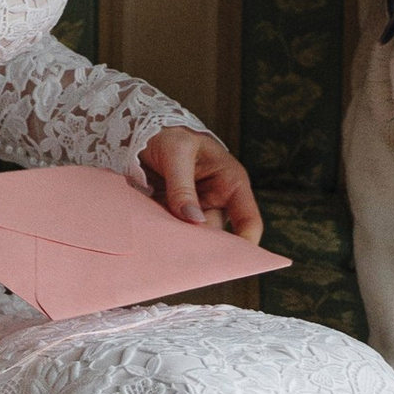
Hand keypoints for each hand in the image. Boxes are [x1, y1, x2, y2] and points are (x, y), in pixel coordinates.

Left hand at [140, 131, 263, 244]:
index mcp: (231, 183)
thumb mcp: (177, 153)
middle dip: (203, 245)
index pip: (249, 220)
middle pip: (218, 235)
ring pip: (194, 237)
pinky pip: (175, 233)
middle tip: (184, 253)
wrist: (144, 133)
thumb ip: (183, 186)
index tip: (230, 261)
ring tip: (164, 242)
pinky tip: (154, 237)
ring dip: (180, 241)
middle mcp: (217, 200)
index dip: (246, 244)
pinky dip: (166, 236)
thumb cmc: (170, 135)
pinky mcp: (175, 215)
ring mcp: (196, 210)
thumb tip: (193, 220)